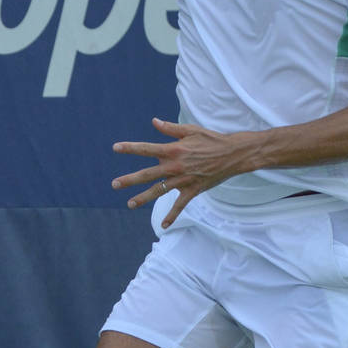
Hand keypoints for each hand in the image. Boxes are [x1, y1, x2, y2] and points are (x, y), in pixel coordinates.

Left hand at [112, 117, 248, 228]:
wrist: (233, 154)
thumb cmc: (211, 139)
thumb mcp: (190, 130)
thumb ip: (170, 129)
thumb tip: (154, 121)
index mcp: (174, 149)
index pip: (147, 149)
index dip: (130, 148)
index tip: (115, 148)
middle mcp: (176, 165)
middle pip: (148, 174)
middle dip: (130, 179)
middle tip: (114, 184)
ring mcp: (184, 179)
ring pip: (160, 191)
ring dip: (143, 198)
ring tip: (130, 204)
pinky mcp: (193, 190)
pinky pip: (180, 205)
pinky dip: (172, 215)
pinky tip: (163, 226)